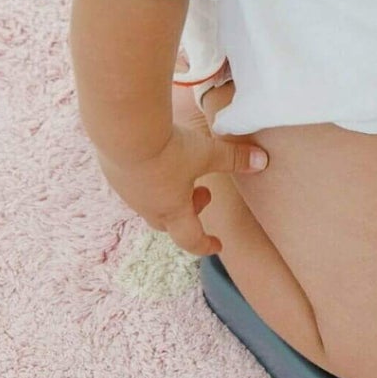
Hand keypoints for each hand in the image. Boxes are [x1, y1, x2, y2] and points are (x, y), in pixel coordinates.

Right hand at [94, 86, 268, 258]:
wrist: (124, 132)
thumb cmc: (169, 150)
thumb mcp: (208, 153)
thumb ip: (235, 158)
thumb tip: (263, 161)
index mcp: (172, 210)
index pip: (190, 238)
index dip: (205, 244)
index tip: (217, 245)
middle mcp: (146, 205)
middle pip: (168, 222)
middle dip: (189, 213)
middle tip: (204, 192)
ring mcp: (126, 190)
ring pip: (149, 201)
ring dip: (168, 193)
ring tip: (183, 168)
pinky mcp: (113, 170)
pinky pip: (133, 182)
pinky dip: (149, 176)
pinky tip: (155, 154)